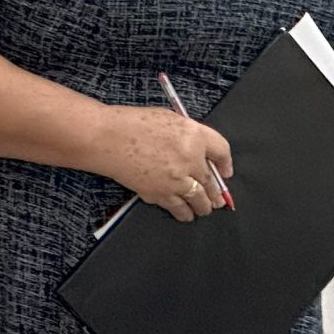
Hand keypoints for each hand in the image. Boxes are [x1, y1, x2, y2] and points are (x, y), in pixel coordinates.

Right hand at [100, 104, 234, 221]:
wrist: (107, 138)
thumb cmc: (132, 123)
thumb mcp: (170, 118)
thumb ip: (188, 135)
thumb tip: (196, 149)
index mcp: (195, 135)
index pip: (222, 151)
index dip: (226, 163)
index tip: (226, 171)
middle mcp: (191, 159)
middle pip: (211, 181)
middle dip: (216, 193)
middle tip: (219, 200)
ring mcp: (176, 179)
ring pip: (198, 199)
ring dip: (203, 206)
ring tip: (206, 209)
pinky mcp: (159, 194)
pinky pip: (178, 207)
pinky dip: (184, 213)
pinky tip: (186, 215)